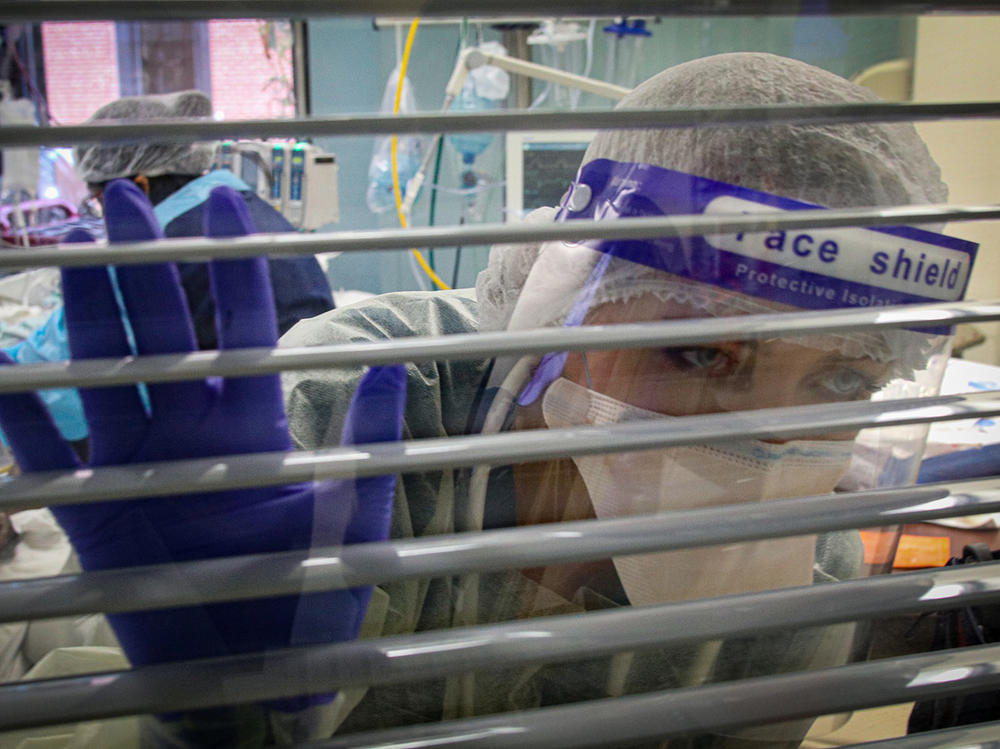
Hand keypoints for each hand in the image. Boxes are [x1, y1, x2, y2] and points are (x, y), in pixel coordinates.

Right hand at [0, 181, 404, 703]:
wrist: (264, 666)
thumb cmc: (316, 588)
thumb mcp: (355, 510)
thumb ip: (368, 439)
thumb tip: (392, 364)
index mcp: (253, 420)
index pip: (241, 326)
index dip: (232, 265)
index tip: (225, 199)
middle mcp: (192, 427)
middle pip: (163, 331)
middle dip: (145, 268)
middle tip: (126, 205)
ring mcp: (139, 463)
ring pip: (106, 373)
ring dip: (89, 315)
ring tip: (74, 253)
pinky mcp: (97, 511)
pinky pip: (51, 455)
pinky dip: (24, 418)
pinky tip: (2, 370)